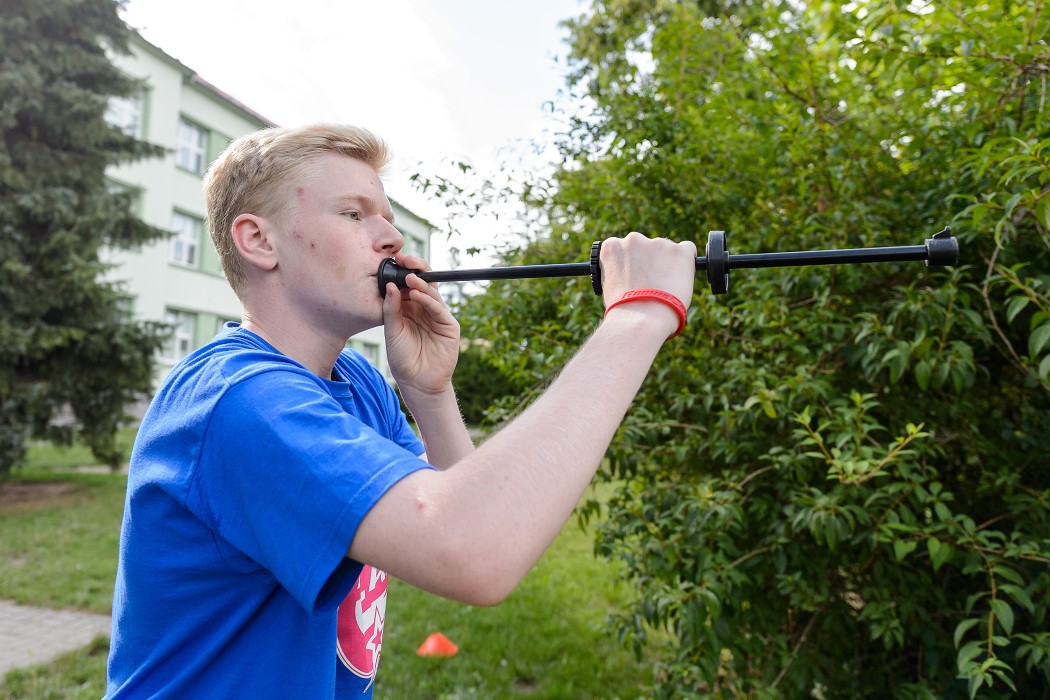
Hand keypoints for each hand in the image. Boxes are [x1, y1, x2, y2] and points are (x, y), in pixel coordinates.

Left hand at [382, 252, 460, 397]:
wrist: (417, 382)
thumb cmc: (402, 358)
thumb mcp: (392, 330)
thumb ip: (391, 308)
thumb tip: (389, 285)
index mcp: (410, 308)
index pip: (409, 284)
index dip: (403, 271)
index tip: (394, 260)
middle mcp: (424, 309)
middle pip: (424, 283)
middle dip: (415, 269)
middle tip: (405, 260)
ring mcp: (438, 316)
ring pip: (432, 293)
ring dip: (420, 283)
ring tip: (409, 277)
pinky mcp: (449, 325)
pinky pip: (438, 308)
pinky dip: (428, 300)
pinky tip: (417, 294)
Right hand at [599, 232, 696, 305]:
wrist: (641, 318)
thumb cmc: (623, 310)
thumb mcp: (609, 285)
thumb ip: (619, 271)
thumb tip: (630, 275)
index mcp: (612, 247)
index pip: (623, 247)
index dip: (631, 264)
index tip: (634, 276)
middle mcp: (633, 239)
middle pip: (645, 246)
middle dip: (649, 261)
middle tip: (651, 284)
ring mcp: (658, 243)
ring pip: (666, 250)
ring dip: (666, 264)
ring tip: (664, 289)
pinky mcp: (680, 251)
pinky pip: (687, 250)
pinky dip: (686, 262)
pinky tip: (680, 279)